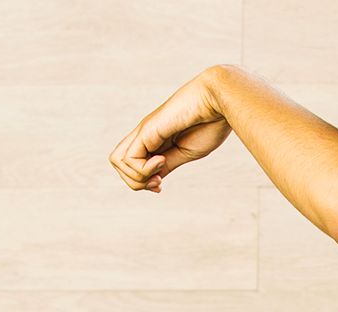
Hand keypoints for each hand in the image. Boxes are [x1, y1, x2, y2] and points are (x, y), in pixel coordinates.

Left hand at [110, 68, 232, 192]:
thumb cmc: (210, 123)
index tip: (160, 185)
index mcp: (154, 140)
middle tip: (159, 181)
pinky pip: (129, 158)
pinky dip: (144, 168)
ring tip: (161, 168)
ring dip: (137, 177)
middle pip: (118, 163)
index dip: (141, 182)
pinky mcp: (147, 129)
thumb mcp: (185, 153)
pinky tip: (162, 160)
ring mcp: (144, 130)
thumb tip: (153, 178)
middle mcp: (145, 134)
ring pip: (117, 161)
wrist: (219, 100)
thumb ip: (167, 165)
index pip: (131, 165)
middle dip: (135, 182)